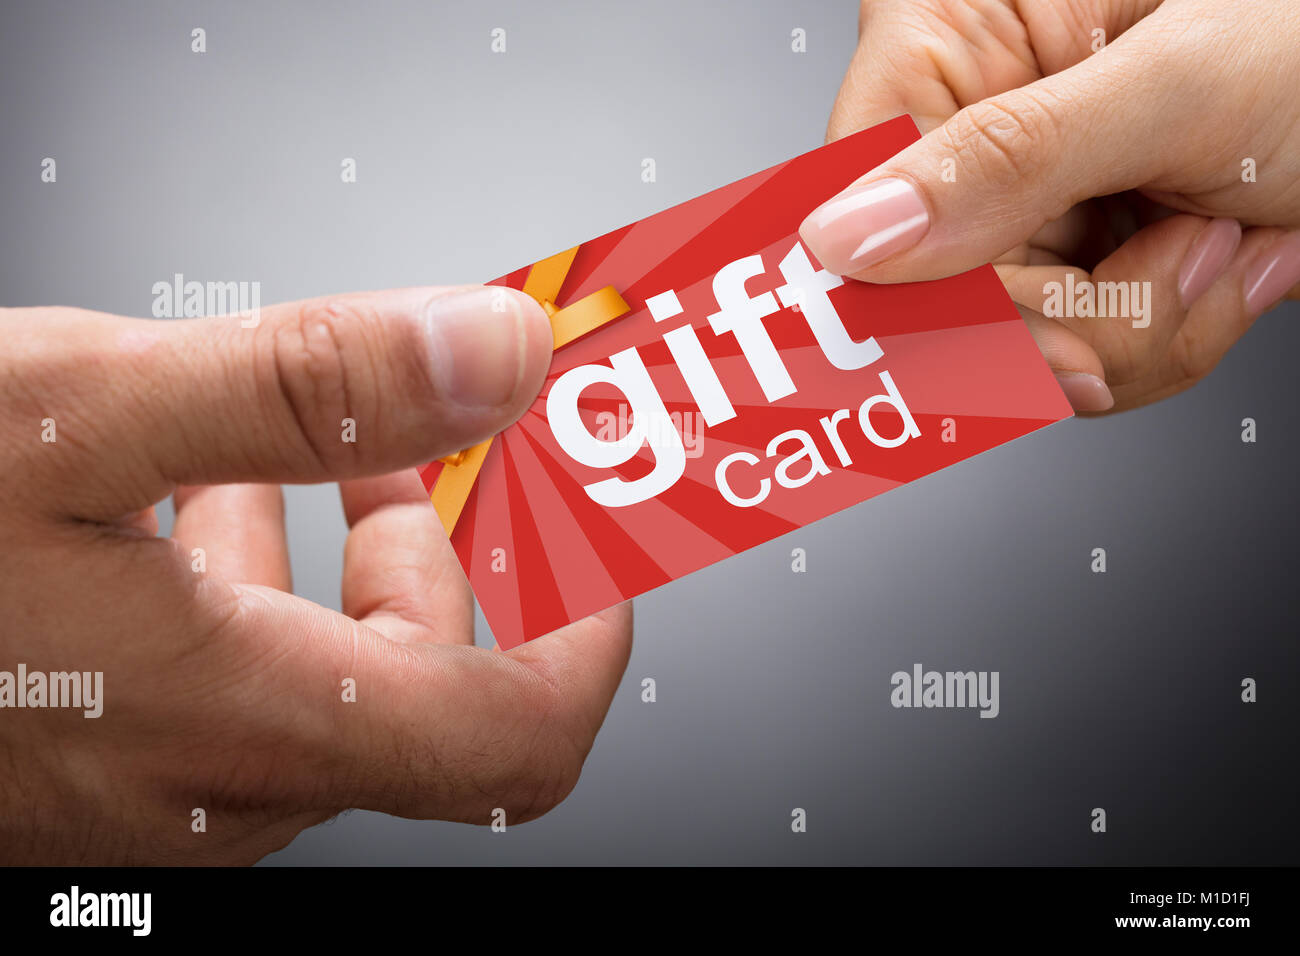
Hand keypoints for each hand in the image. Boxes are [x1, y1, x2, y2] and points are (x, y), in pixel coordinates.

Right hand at [0, 287, 631, 863]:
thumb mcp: (77, 419)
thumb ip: (309, 388)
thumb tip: (497, 355)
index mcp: (249, 719)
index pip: (513, 736)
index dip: (586, 631)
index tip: (592, 533)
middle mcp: (213, 785)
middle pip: (420, 679)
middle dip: (441, 540)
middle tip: (439, 432)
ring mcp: (149, 791)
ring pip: (319, 674)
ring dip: (342, 549)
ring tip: (315, 443)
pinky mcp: (94, 767)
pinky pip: (229, 684)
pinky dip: (252, 581)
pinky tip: (200, 492)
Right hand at [801, 0, 1299, 413]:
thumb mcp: (1174, 84)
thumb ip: (1008, 160)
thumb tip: (853, 237)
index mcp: (955, 39)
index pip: (858, 188)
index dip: (902, 284)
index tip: (978, 345)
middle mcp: (973, 131)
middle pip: (937, 296)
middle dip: (1071, 312)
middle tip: (1181, 248)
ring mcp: (1025, 210)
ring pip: (1011, 349)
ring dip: (1142, 325)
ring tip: (1228, 234)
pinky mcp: (1075, 270)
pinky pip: (1074, 365)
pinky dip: (1168, 339)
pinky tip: (1233, 257)